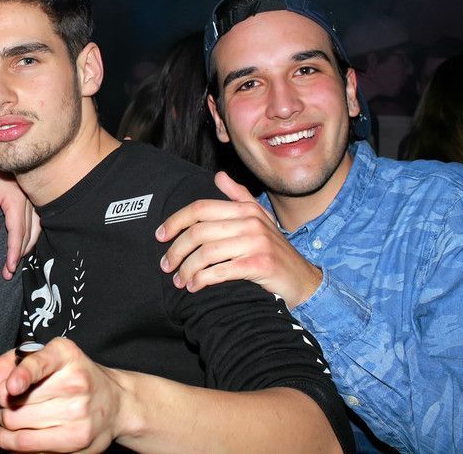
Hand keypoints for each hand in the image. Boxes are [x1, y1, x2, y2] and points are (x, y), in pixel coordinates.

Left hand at [0, 147, 37, 278]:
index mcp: (16, 198)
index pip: (18, 232)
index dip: (14, 252)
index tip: (9, 268)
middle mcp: (27, 198)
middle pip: (29, 232)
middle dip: (20, 253)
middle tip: (9, 272)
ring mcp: (28, 196)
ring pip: (35, 226)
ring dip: (27, 245)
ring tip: (17, 260)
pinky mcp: (25, 195)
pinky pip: (34, 218)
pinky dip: (30, 233)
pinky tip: (25, 241)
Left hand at [0, 338, 121, 452]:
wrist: (115, 403)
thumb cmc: (71, 375)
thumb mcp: (43, 356)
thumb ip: (6, 364)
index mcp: (66, 355)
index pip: (39, 363)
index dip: (23, 375)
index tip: (12, 387)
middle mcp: (76, 384)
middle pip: (17, 404)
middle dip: (5, 405)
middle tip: (13, 401)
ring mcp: (80, 417)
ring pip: (19, 432)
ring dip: (7, 428)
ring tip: (12, 420)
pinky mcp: (78, 444)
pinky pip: (31, 452)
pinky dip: (15, 446)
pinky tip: (17, 437)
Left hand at [156, 171, 321, 307]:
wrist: (302, 279)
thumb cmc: (274, 250)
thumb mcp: (259, 219)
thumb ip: (238, 197)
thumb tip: (219, 176)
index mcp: (245, 209)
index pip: (200, 209)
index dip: (175, 221)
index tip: (160, 235)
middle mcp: (250, 222)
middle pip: (198, 232)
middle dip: (176, 250)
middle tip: (166, 265)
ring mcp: (256, 243)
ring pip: (206, 253)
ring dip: (187, 269)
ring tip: (179, 280)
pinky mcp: (260, 265)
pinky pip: (220, 271)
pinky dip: (202, 279)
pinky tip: (194, 286)